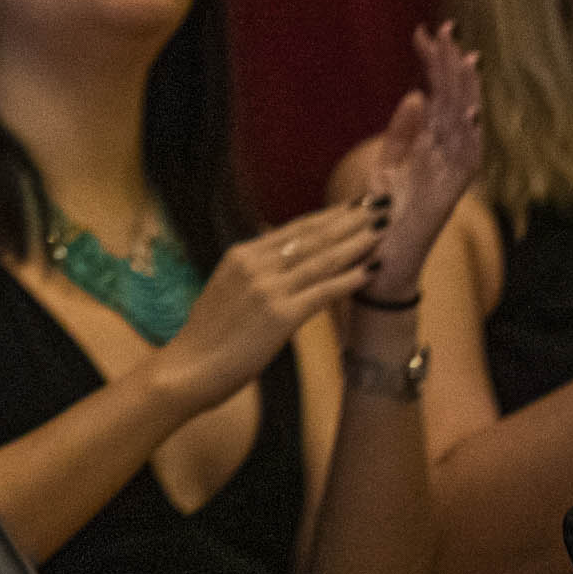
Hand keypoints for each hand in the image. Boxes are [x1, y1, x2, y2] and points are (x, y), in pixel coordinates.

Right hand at [149, 200, 382, 411]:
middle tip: (380, 205)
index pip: (294, 228)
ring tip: (384, 230)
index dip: (329, 215)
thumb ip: (253, 271)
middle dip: (350, 220)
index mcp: (240, 255)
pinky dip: (350, 280)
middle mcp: (254, 264)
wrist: (188, 368)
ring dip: (357, 243)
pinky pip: (323, 292)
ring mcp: (267, 289)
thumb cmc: (207, 336)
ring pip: (322, 260)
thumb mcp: (226, 288)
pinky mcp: (280, 316)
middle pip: (312, 236)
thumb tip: (281, 259)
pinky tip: (372, 270)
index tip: (355, 205)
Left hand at [356, 22, 480, 302]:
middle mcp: (447, 156)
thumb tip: (416, 93)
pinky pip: (464, 162)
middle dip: (452, 67)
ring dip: (464, 92)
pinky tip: (466, 111)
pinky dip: (467, 137)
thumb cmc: (384, 215)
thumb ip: (402, 131)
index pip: (438, 96)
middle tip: (446, 30)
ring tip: (462, 58)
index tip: (428, 32)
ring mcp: (452, 175)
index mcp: (432, 146)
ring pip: (464, 125)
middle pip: (455, 102)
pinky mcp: (450, 194)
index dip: (437, 65)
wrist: (380, 261)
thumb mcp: (387, 163)